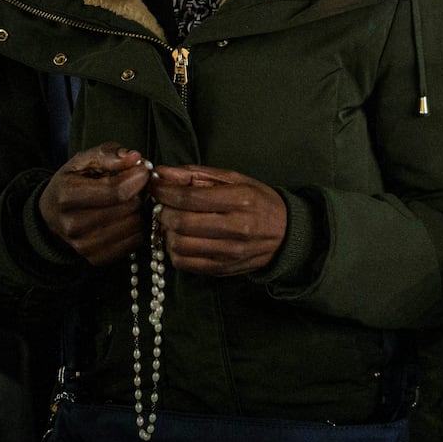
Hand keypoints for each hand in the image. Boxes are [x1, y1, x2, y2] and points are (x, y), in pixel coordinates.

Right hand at [38, 143, 151, 265]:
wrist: (52, 215)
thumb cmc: (71, 183)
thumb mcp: (83, 160)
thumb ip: (108, 154)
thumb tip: (134, 157)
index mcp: (67, 196)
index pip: (118, 191)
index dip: (138, 177)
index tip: (142, 170)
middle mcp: (73, 224)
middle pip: (129, 208)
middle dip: (139, 192)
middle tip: (135, 186)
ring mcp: (83, 245)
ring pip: (135, 225)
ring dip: (139, 210)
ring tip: (130, 201)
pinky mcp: (96, 258)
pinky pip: (135, 242)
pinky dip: (138, 228)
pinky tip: (127, 217)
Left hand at [148, 165, 286, 275]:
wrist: (286, 234)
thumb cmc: (259, 202)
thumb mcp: (236, 180)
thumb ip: (198, 175)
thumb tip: (163, 173)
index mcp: (241, 200)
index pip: (189, 198)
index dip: (164, 192)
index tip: (156, 186)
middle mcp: (236, 228)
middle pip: (181, 222)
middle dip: (163, 212)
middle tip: (163, 205)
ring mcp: (229, 252)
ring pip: (179, 245)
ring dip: (167, 232)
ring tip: (172, 222)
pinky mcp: (223, 268)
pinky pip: (185, 263)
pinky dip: (174, 250)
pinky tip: (181, 239)